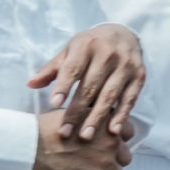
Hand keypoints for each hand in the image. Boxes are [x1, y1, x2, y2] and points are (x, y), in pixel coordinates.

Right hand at [25, 110, 126, 169]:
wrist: (25, 149)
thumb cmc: (42, 130)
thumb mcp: (71, 113)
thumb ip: (90, 118)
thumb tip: (97, 121)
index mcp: (106, 122)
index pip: (128, 132)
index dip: (117, 140)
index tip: (105, 145)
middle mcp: (110, 142)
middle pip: (124, 156)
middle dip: (111, 160)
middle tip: (93, 163)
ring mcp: (103, 163)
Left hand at [29, 23, 145, 139]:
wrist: (125, 34)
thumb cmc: (91, 46)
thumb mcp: (70, 51)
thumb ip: (52, 69)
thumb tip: (31, 84)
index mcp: (87, 45)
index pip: (73, 68)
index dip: (64, 86)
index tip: (54, 104)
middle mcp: (108, 54)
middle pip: (90, 86)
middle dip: (77, 111)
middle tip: (65, 132)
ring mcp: (126, 66)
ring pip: (109, 95)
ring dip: (97, 118)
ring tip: (85, 136)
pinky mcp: (139, 76)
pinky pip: (129, 99)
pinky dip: (122, 115)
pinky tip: (113, 130)